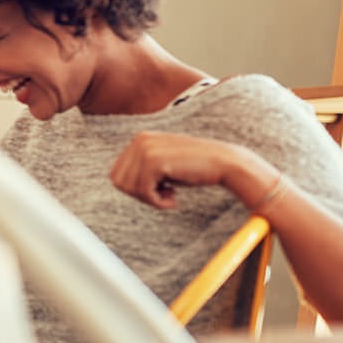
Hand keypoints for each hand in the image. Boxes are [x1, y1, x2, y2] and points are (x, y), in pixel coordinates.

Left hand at [109, 131, 275, 209]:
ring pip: (129, 188)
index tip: (159, 189)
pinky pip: (144, 193)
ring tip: (171, 194)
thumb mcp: (163, 164)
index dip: (135, 189)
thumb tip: (116, 181)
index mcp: (140, 139)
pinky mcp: (155, 162)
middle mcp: (140, 140)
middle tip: (165, 194)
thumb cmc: (195, 169)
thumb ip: (141, 167)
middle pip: (119, 181)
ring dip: (150, 199)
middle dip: (140, 194)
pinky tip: (175, 199)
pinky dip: (158, 202)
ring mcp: (146, 149)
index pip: (117, 174)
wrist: (225, 164)